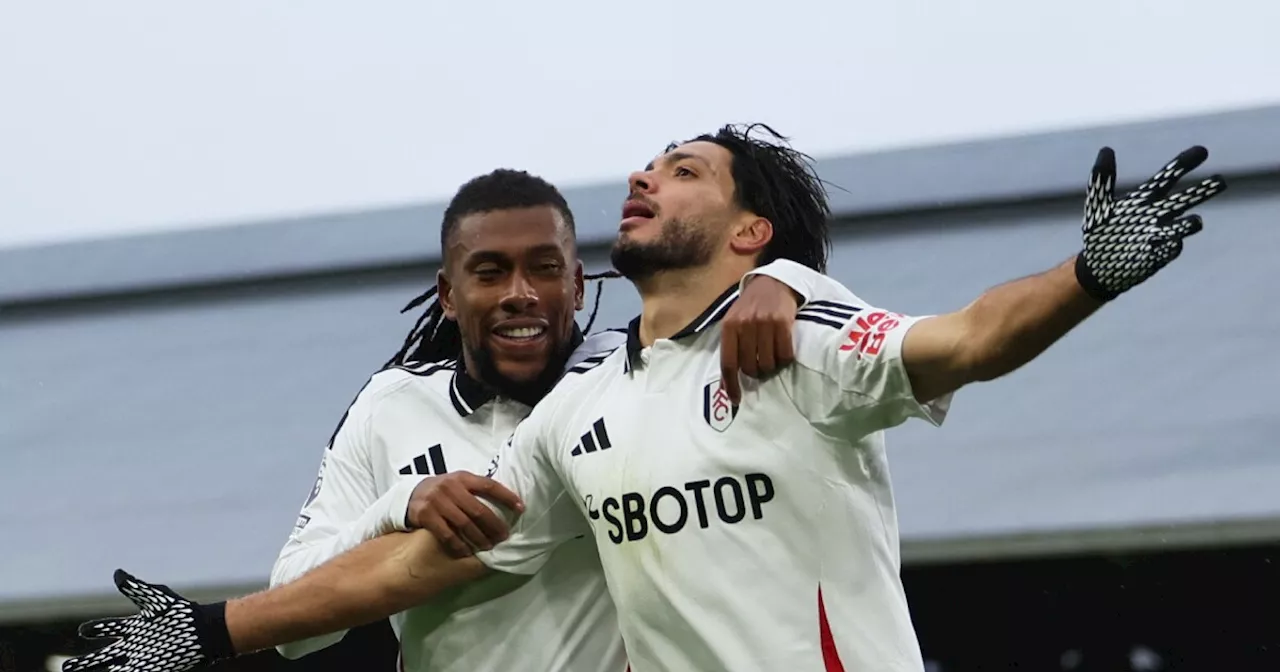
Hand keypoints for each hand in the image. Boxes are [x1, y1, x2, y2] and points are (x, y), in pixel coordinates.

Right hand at [63, 570, 233, 671]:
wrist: (202, 632)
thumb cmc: (181, 613)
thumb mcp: (155, 599)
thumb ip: (135, 588)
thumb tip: (117, 573)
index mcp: (136, 626)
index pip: (110, 628)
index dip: (97, 629)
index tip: (82, 631)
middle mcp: (135, 644)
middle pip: (104, 655)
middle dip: (85, 661)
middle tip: (67, 667)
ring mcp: (141, 658)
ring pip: (110, 667)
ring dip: (93, 671)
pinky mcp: (149, 669)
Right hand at [407, 473, 523, 557]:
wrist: (410, 494)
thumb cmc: (443, 490)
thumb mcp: (458, 483)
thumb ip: (476, 490)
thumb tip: (507, 501)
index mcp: (463, 477)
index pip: (489, 486)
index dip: (507, 497)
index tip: (521, 509)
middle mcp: (450, 487)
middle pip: (478, 509)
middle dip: (494, 525)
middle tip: (504, 537)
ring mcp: (437, 501)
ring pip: (464, 524)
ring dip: (479, 538)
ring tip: (489, 547)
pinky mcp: (426, 515)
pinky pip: (446, 534)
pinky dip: (459, 545)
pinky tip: (468, 552)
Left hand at [720, 275, 802, 403]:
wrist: (772, 282)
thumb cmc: (750, 307)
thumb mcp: (734, 322)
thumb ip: (730, 348)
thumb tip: (726, 384)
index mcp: (729, 327)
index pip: (728, 363)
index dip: (731, 384)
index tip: (736, 400)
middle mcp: (745, 324)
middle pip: (750, 366)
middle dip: (756, 372)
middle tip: (760, 366)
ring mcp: (765, 323)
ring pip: (768, 363)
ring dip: (771, 367)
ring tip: (772, 358)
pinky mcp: (783, 322)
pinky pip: (785, 354)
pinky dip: (785, 359)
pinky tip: (783, 352)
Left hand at [1075, 145, 1226, 301]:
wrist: (1098, 266)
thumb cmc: (1101, 232)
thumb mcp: (1099, 204)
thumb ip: (1101, 178)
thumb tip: (1106, 149)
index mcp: (1145, 199)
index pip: (1168, 177)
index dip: (1184, 163)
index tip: (1203, 150)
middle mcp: (1158, 216)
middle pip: (1184, 199)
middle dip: (1201, 191)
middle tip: (1220, 181)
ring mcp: (1160, 237)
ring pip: (1182, 227)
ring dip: (1189, 224)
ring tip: (1196, 221)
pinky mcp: (1156, 258)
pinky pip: (1169, 251)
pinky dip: (1171, 246)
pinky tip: (1172, 244)